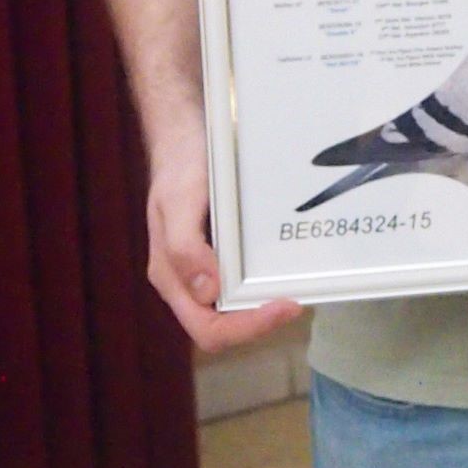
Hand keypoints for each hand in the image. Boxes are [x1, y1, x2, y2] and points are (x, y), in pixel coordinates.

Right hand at [147, 118, 301, 351]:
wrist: (183, 139)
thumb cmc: (180, 167)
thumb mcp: (179, 201)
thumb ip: (184, 248)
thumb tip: (208, 292)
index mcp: (171, 277)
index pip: (208, 329)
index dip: (247, 328)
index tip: (285, 305)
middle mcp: (186, 282)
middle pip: (222, 328)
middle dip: (259, 322)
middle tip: (296, 301)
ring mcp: (202, 271)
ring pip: (232, 312)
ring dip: (262, 310)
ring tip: (294, 292)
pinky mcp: (218, 258)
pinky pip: (238, 286)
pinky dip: (260, 288)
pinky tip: (282, 274)